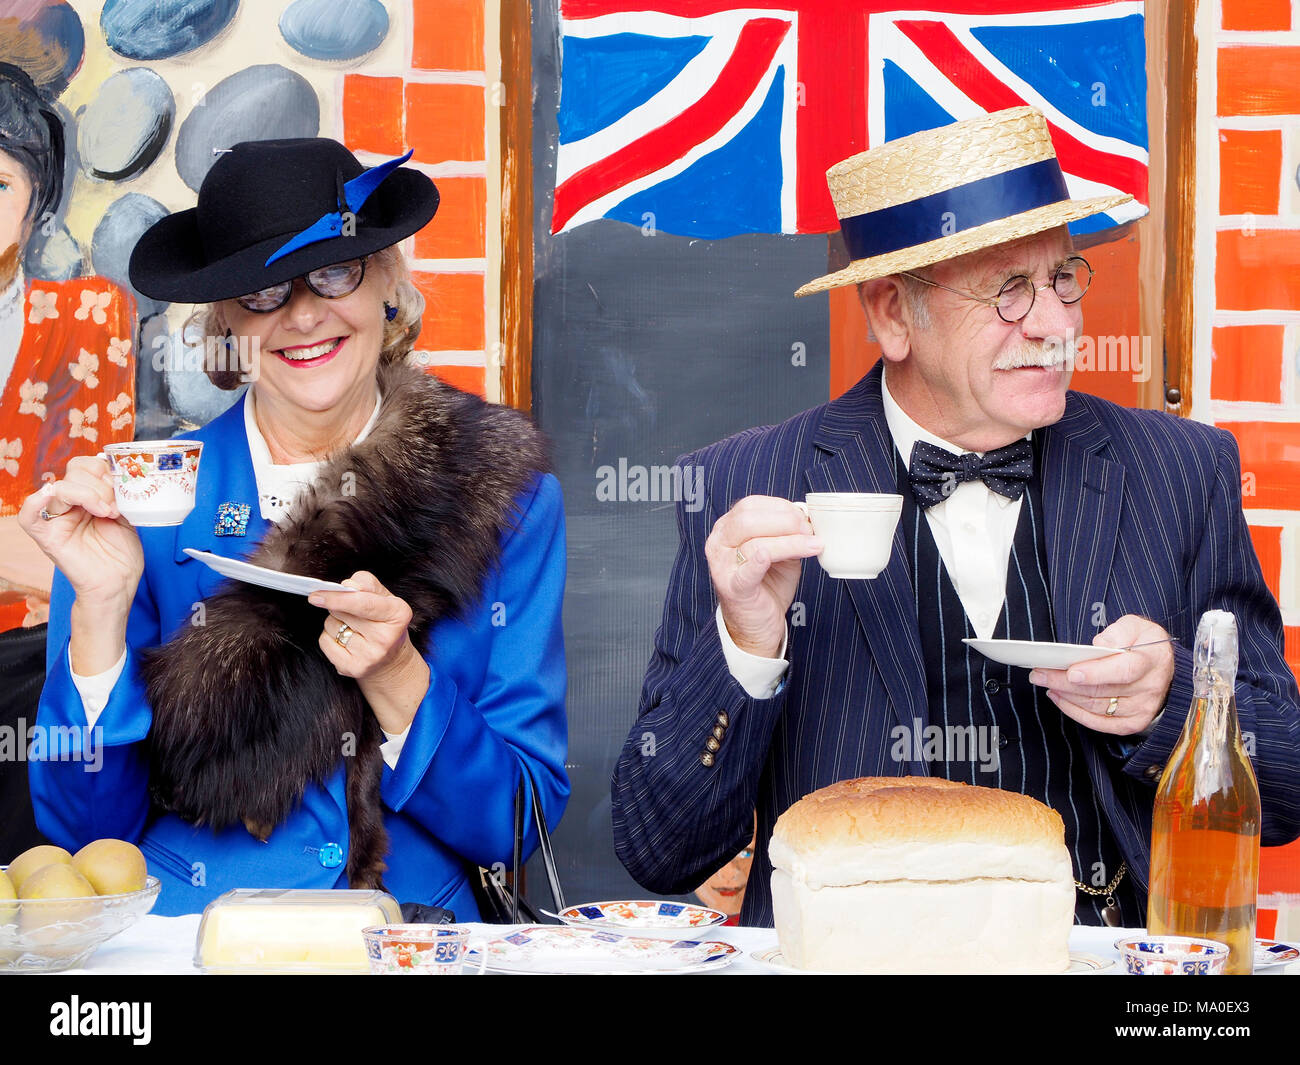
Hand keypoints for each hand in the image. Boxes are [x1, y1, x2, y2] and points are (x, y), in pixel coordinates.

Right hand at [17, 458, 142, 608]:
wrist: (118, 583)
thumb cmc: (122, 554)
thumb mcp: (127, 516)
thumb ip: (117, 494)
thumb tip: (115, 475)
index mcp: (87, 497)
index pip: (84, 466)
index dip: (102, 468)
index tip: (121, 485)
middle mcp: (70, 506)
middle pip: (74, 473)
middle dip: (101, 484)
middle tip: (116, 505)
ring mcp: (57, 520)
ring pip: (59, 488)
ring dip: (88, 494)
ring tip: (108, 512)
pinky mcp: (47, 537)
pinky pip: (28, 516)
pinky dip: (35, 502)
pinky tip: (53, 498)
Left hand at [309, 571, 429, 733]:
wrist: (391, 660)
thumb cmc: (384, 622)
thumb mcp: (384, 598)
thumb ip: (367, 584)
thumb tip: (346, 585)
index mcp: (398, 614)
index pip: (363, 603)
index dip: (338, 598)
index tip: (316, 595)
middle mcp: (386, 637)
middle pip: (341, 611)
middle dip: (338, 605)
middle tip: (351, 611)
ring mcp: (370, 656)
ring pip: (331, 625)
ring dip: (334, 622)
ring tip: (352, 628)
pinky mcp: (354, 668)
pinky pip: (325, 642)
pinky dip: (329, 638)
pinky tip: (345, 642)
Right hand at [705, 495, 820, 658]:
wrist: (756, 624)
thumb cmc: (766, 584)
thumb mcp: (779, 553)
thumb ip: (787, 535)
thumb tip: (806, 520)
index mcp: (727, 529)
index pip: (750, 505)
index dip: (780, 507)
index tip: (804, 517)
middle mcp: (719, 543)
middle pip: (748, 519)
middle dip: (784, 521)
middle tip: (808, 530)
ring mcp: (722, 566)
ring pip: (754, 543)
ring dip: (789, 542)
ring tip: (812, 545)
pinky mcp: (732, 588)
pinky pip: (745, 571)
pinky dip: (758, 562)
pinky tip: (767, 557)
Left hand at [1028, 614, 1175, 735]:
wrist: (1164, 669)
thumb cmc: (1145, 644)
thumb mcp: (1138, 626)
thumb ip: (1119, 631)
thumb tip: (1100, 644)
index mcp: (1150, 661)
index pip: (1123, 670)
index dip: (1096, 673)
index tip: (1071, 671)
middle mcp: (1148, 689)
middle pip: (1102, 691)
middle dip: (1065, 682)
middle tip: (1039, 673)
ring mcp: (1141, 709)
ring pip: (1096, 707)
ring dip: (1066, 696)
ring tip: (1045, 682)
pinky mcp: (1131, 723)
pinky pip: (1099, 723)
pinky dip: (1074, 711)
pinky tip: (1058, 697)